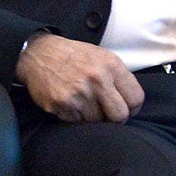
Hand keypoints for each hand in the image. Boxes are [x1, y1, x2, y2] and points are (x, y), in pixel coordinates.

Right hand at [17, 34, 144, 122]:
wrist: (39, 53)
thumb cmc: (75, 57)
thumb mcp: (103, 57)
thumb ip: (120, 77)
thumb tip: (133, 102)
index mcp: (112, 66)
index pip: (136, 99)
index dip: (133, 108)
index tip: (127, 108)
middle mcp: (97, 79)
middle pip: (120, 116)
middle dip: (115, 118)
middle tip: (107, 113)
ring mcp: (79, 92)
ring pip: (98, 121)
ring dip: (94, 117)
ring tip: (85, 103)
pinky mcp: (62, 103)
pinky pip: (78, 122)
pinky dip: (76, 117)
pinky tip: (71, 104)